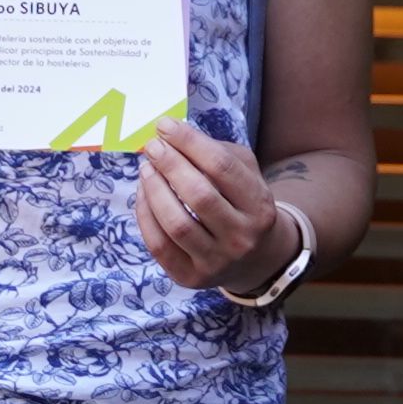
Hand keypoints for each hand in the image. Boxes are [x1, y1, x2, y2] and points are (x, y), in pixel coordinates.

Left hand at [134, 119, 295, 294]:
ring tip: (146, 168)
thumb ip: (217, 152)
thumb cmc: (243, 204)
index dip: (190, 142)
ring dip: (154, 190)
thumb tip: (172, 136)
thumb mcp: (246, 174)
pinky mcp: (192, 277)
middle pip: (199, 195)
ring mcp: (217, 261)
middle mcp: (242, 237)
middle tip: (152, 146)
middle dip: (170, 164)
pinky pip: (160, 245)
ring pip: (177, 223)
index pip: (222, 167)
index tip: (165, 126)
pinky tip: (143, 194)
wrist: (256, 258)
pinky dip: (145, 215)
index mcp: (259, 205)